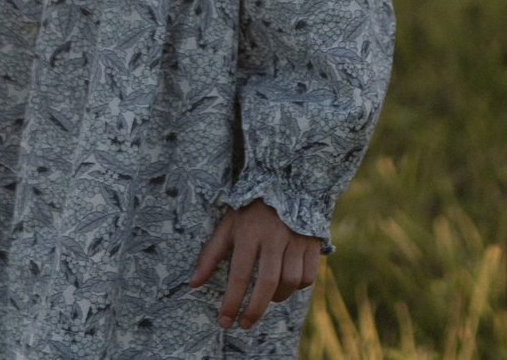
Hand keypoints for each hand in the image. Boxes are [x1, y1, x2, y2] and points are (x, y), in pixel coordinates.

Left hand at [189, 201, 320, 329]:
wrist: (287, 182)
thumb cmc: (251, 209)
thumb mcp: (228, 225)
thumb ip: (210, 254)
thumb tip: (193, 284)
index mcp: (249, 231)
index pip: (239, 275)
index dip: (231, 302)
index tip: (224, 321)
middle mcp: (274, 235)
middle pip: (267, 282)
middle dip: (254, 309)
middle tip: (244, 324)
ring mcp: (296, 238)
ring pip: (290, 281)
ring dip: (276, 298)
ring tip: (264, 299)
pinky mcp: (313, 241)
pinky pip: (308, 276)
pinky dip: (297, 287)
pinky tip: (285, 286)